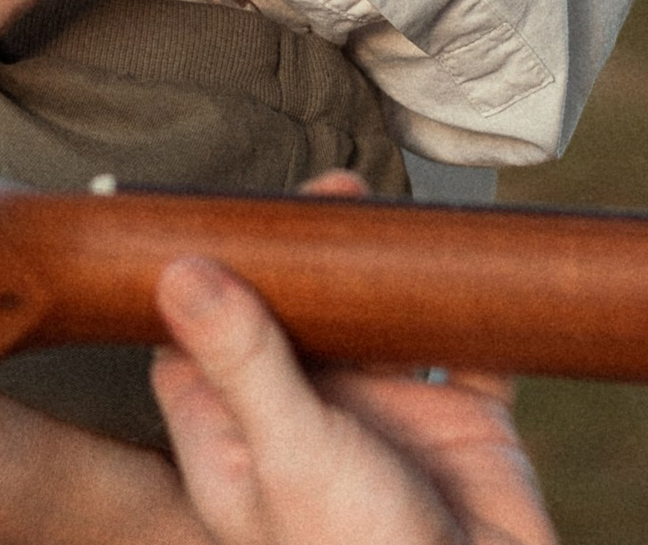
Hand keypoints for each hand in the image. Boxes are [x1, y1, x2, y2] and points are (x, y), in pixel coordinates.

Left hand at [148, 175, 558, 544]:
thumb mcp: (291, 454)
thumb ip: (241, 362)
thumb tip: (176, 268)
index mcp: (243, 442)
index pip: (200, 339)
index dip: (205, 276)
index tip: (217, 210)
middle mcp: (309, 424)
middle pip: (292, 311)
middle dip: (305, 251)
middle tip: (327, 193)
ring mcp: (386, 419)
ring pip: (376, 315)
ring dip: (384, 263)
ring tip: (382, 208)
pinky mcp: (463, 422)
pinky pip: (467, 339)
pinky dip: (471, 296)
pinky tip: (466, 253)